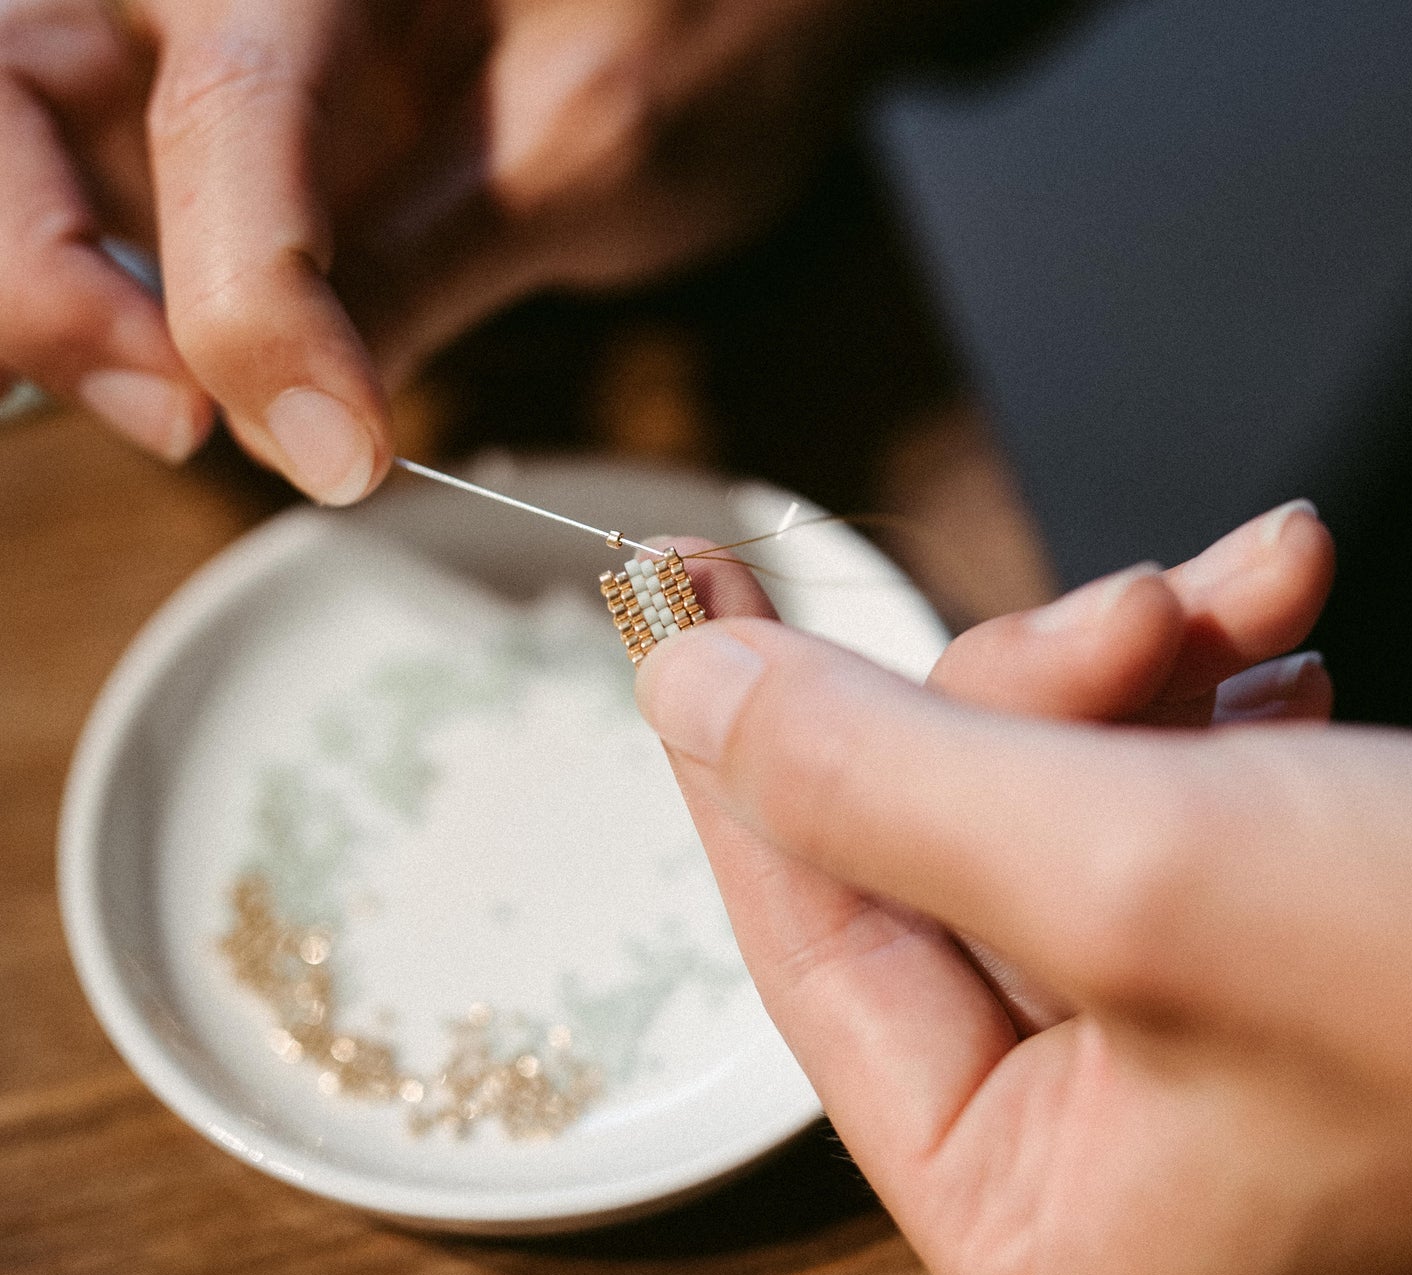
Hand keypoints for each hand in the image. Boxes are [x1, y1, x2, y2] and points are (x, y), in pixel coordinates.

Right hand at [0, 0, 888, 491]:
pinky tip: (188, 377)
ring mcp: (201, 35)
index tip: (338, 454)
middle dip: (44, 275)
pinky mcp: (215, 109)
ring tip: (182, 411)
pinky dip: (107, 300)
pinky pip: (102, 196)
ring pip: (27, 142)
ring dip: (52, 291)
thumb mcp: (589, 148)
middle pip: (9, 88)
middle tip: (183, 424)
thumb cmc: (703, 17)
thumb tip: (299, 414)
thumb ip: (428, 260)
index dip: (251, 308)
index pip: (224, 109)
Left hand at [636, 502, 1411, 1274]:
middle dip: (1019, 695)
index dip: (741, 757)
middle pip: (938, 856)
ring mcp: (1183, 1056)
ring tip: (1248, 596)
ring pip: (1048, 799)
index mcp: (1028, 1217)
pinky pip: (1162, 790)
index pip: (810, 945)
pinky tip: (1283, 630)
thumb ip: (875, 775)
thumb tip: (691, 692)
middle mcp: (1093, 1156)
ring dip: (1130, 671)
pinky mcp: (1270, 957)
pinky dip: (1211, 692)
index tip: (677, 603)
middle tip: (1130, 604)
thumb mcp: (1131, 859)